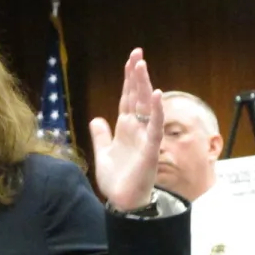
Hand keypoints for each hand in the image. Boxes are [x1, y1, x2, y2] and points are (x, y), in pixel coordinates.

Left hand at [91, 48, 163, 210]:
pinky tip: (157, 94)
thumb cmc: (116, 179)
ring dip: (144, 85)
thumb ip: (101, 135)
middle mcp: (137, 128)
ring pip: (146, 106)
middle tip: (137, 53)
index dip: (128, 80)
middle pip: (137, 96)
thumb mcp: (103, 153)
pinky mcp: (151, 148)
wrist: (123, 201)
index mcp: (125, 128)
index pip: (127, 98)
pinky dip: (158, 111)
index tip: (131, 60)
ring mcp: (145, 137)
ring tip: (142, 65)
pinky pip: (156, 126)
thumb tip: (96, 118)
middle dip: (136, 75)